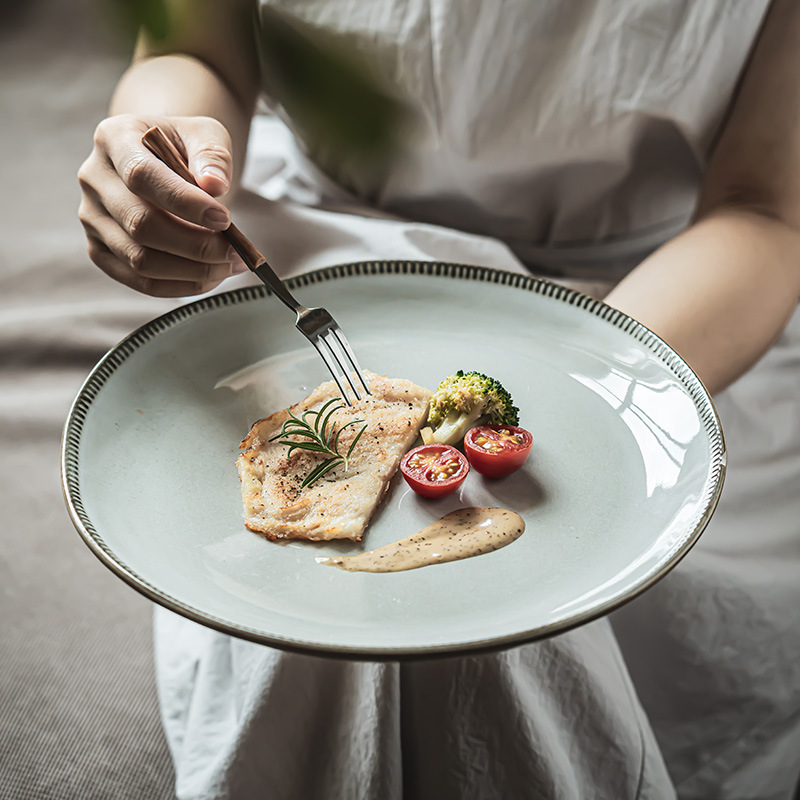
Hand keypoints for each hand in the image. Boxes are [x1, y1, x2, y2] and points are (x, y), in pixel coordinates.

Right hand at [78, 114, 246, 296]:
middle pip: (141, 225)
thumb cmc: (186, 149)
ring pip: (141, 260)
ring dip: (194, 270)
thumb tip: (214, 184)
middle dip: (197, 245)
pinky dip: (182, 285)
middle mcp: (94, 179)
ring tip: (231, 263)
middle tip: (237, 251)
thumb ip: (213, 154)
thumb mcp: (207, 135)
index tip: (224, 220)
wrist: (165, 162)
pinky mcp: (101, 251)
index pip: (141, 176)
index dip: (185, 203)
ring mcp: (93, 219)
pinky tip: (212, 276)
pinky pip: (141, 281)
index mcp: (114, 138)